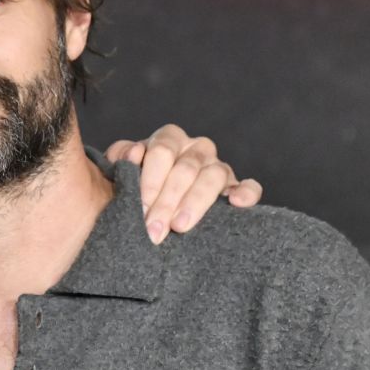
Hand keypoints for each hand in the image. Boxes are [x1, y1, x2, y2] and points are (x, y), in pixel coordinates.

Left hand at [104, 124, 262, 244]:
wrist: (150, 208)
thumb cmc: (132, 187)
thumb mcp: (119, 172)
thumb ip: (119, 160)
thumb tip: (133, 155)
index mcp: (168, 139)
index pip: (162, 151)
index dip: (150, 180)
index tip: (140, 208)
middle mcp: (196, 149)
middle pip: (186, 168)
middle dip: (168, 201)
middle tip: (154, 230)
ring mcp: (218, 167)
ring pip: (214, 177)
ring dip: (196, 202)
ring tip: (180, 226)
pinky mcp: (236, 187)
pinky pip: (250, 187)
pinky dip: (247, 193)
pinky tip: (236, 204)